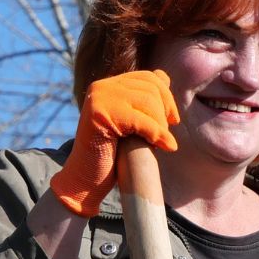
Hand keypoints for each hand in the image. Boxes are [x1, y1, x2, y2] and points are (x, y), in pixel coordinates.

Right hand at [49, 69, 179, 216]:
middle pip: (151, 88)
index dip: (167, 97)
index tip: (172, 120)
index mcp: (109, 86)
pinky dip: (158, 134)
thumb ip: (143, 101)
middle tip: (164, 135)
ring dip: (161, 125)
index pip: (149, 77)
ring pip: (149, 102)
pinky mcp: (99, 114)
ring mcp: (98, 98)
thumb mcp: (131, 123)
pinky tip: (166, 147)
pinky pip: (141, 120)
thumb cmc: (111, 156)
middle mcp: (102, 87)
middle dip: (164, 113)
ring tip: (159, 144)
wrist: (86, 180)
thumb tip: (164, 78)